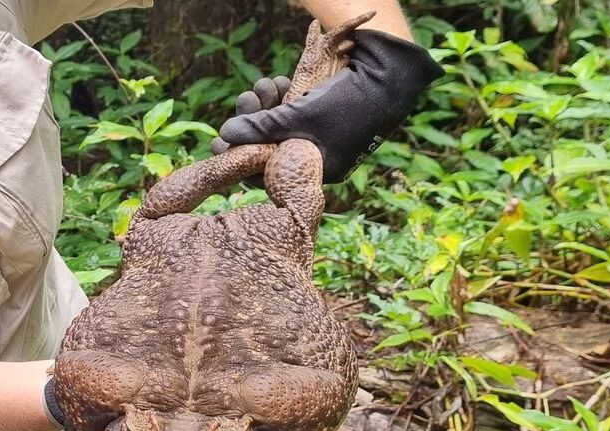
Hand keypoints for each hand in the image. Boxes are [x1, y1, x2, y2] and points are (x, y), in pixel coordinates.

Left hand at [215, 29, 443, 182]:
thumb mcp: (299, 117)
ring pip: (280, 126)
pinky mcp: (323, 117)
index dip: (239, 156)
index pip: (266, 173)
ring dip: (267, 104)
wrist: (392, 78)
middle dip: (253, 120)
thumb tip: (224, 134)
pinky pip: (294, 114)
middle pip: (270, 146)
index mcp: (314, 172)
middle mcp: (316, 159)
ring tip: (264, 85)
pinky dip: (284, 99)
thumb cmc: (347, 104)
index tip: (217, 141)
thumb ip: (261, 127)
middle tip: (245, 97)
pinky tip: (279, 82)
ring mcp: (320, 138)